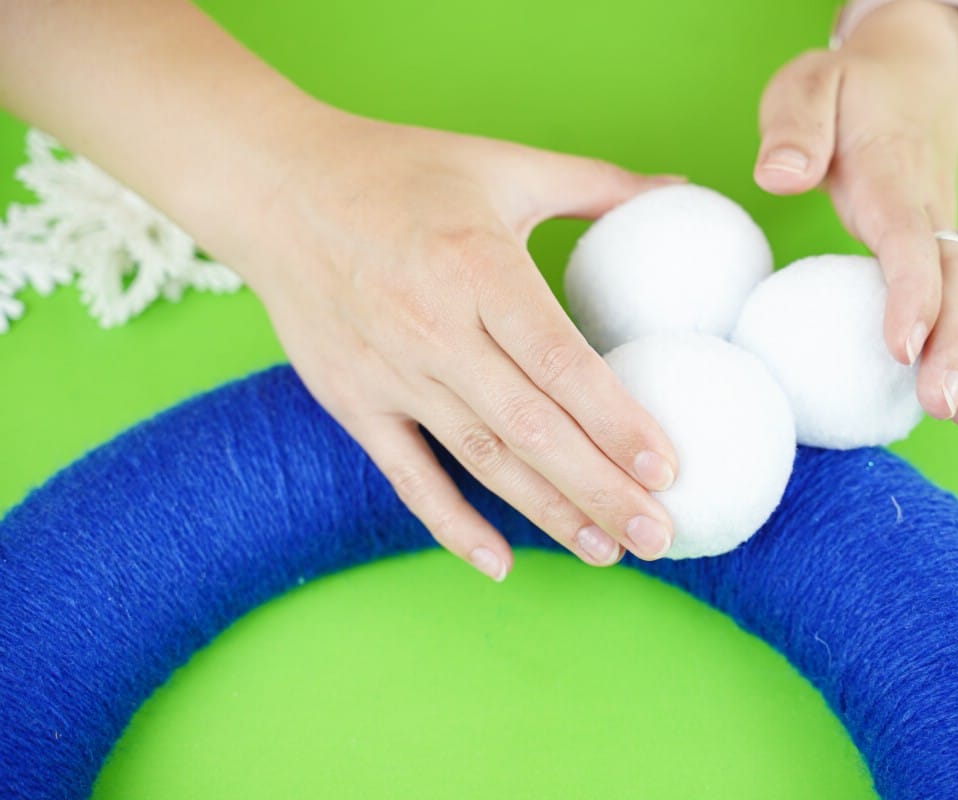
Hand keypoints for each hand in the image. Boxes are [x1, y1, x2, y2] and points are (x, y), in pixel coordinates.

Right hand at [231, 113, 681, 580]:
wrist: (276, 187)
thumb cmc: (400, 172)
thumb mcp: (502, 163)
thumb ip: (598, 183)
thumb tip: (680, 186)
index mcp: (478, 266)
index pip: (558, 360)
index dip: (614, 420)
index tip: (666, 467)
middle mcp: (433, 327)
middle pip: (530, 428)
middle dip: (601, 489)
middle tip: (660, 534)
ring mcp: (389, 373)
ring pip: (481, 460)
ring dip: (548, 512)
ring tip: (608, 550)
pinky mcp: (354, 402)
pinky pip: (407, 476)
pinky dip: (452, 524)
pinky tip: (500, 563)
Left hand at [754, 0, 957, 425]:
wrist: (916, 80)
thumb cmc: (849, 91)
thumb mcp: (810, 84)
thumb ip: (796, 125)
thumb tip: (777, 178)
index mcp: (895, 177)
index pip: (910, 241)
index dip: (910, 294)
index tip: (900, 345)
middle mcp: (930, 213)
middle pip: (954, 282)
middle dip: (953, 345)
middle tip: (943, 404)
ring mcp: (942, 236)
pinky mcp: (939, 256)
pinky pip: (957, 305)